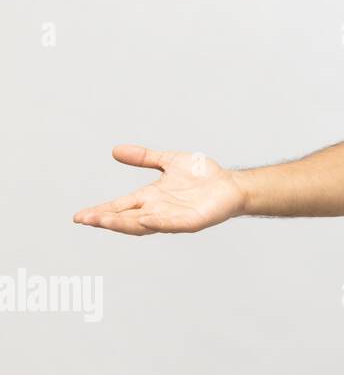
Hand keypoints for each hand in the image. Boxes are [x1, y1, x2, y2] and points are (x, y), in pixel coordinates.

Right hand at [72, 145, 246, 234]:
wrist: (231, 185)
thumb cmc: (202, 176)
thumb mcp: (169, 161)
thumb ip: (145, 157)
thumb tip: (115, 150)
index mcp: (151, 197)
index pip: (120, 207)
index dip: (101, 211)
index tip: (80, 216)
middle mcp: (158, 210)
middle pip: (126, 218)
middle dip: (105, 219)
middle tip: (84, 220)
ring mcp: (174, 218)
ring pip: (143, 224)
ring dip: (123, 224)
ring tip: (104, 221)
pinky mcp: (191, 221)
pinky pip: (172, 224)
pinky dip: (158, 222)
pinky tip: (146, 219)